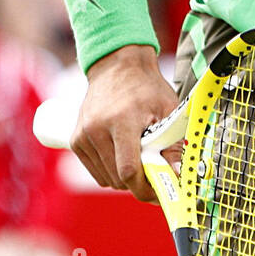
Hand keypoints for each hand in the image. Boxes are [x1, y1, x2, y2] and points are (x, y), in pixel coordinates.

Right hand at [71, 45, 179, 201]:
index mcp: (121, 121)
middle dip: (139, 182)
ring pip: (107, 179)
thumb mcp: (167, 110)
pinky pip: (96, 171)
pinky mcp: (75, 141)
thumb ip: (172, 144)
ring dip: (125, 178)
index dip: (145, 187)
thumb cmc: (146, 87)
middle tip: (156, 172)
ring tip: (139, 157)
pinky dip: (111, 171)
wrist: (117, 66)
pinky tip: (123, 154)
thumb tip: (178, 174)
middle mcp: (96, 130)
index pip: (128, 170)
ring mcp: (83, 136)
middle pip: (118, 178)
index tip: (161, 190)